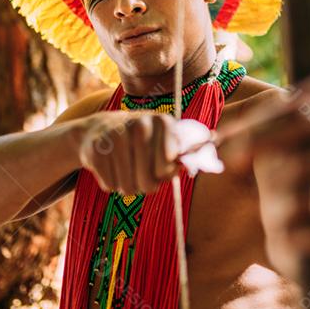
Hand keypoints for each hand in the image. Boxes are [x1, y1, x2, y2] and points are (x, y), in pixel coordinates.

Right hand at [76, 111, 207, 194]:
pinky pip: (111, 185)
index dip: (166, 172)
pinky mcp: (95, 150)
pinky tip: (111, 168)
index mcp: (162, 121)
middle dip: (148, 185)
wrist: (99, 130)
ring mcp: (115, 136)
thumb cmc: (142, 141)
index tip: (162, 168)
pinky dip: (112, 184)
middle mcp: (140, 124)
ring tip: (127, 172)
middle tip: (143, 176)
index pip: (171, 163)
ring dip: (129, 187)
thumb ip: (188, 147)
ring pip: (129, 187)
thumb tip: (214, 139)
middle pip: (150, 180)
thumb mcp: (165, 140)